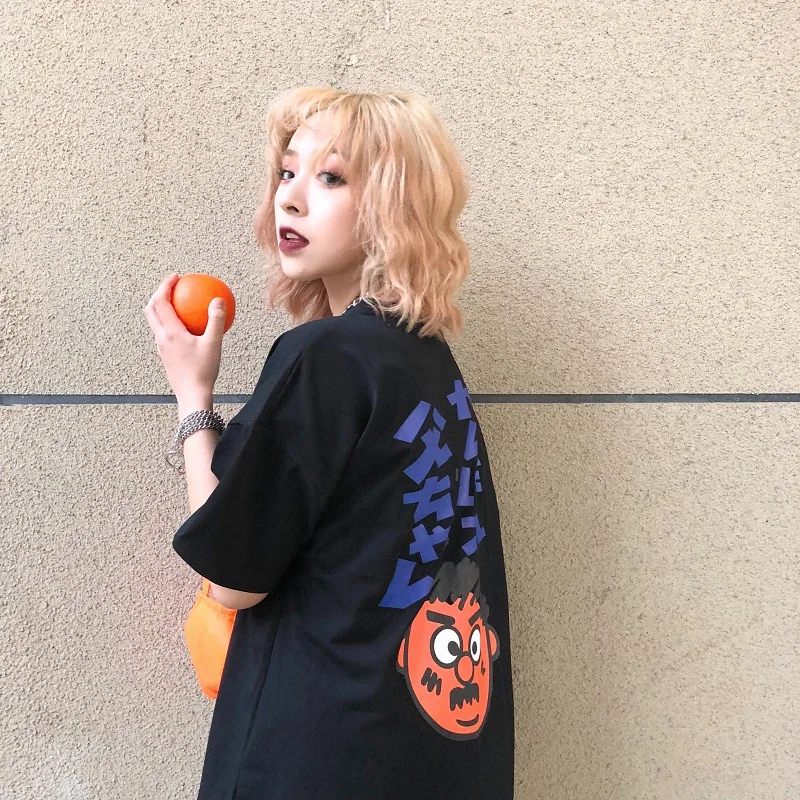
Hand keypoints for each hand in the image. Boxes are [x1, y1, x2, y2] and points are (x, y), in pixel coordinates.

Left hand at [143, 273, 227, 405]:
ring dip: (160, 308)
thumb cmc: (203, 370)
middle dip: (158, 294)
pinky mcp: (165, 355)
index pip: (161, 301)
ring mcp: (161, 347)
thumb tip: (218, 300)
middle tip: (172, 287)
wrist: (192, 394)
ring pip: (154, 321)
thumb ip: (216, 320)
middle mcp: (161, 337)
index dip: (165, 285)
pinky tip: (185, 327)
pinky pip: (163, 332)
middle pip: (151, 309)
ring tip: (176, 303)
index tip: (175, 277)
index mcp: (170, 331)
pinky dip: (168, 322)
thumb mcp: (214, 343)